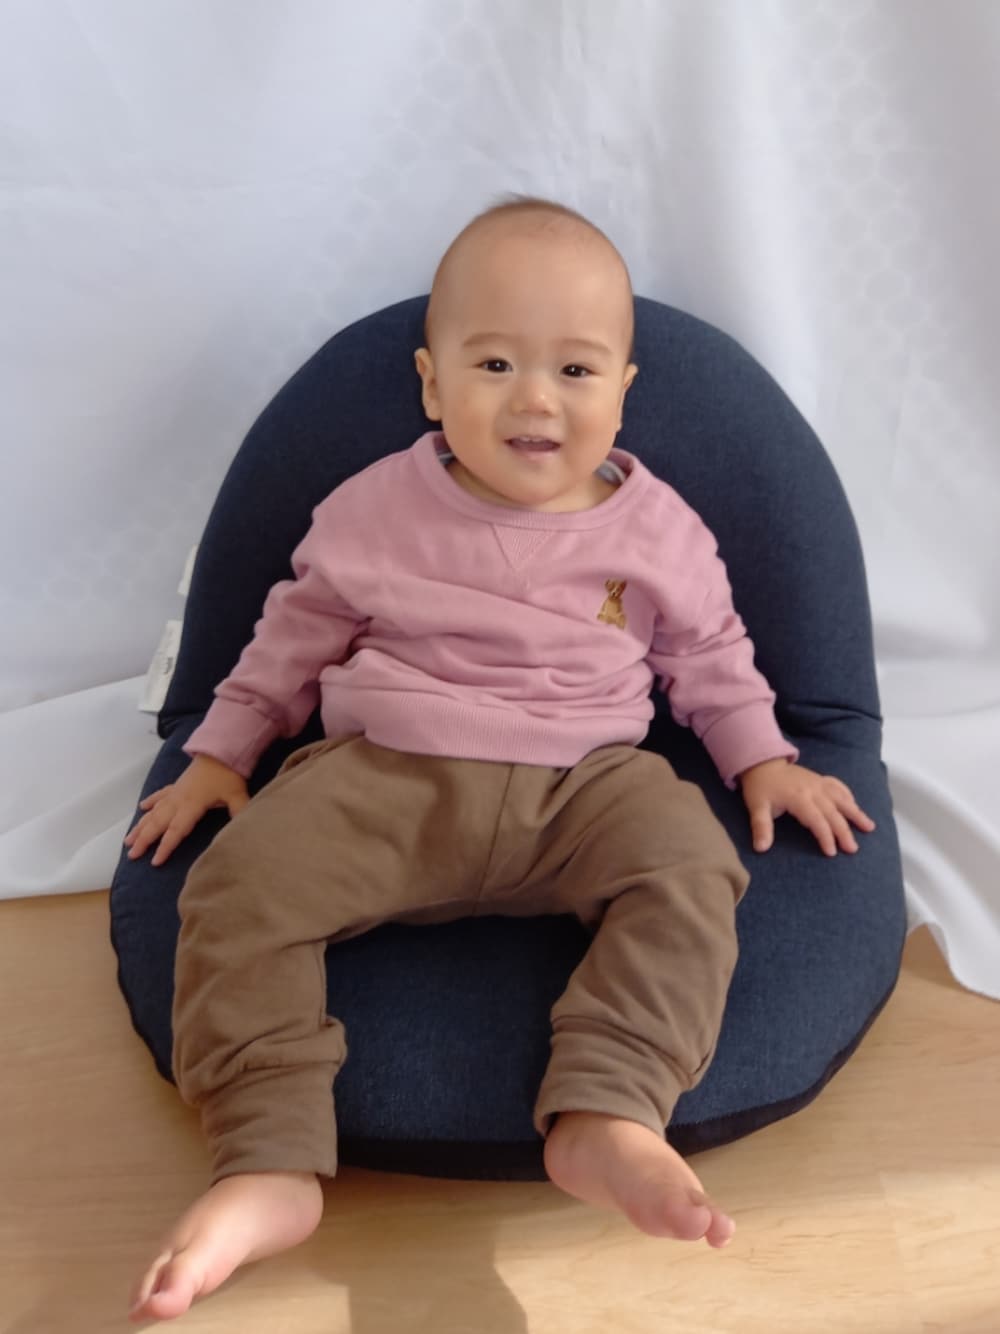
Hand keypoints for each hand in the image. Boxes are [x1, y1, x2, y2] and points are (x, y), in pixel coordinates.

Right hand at [123, 753, 249, 865]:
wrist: (220, 749)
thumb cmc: (228, 774)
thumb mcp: (237, 795)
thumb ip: (239, 812)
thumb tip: (245, 829)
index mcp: (191, 805)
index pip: (176, 831)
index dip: (165, 847)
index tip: (155, 862)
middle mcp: (178, 800)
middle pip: (158, 823)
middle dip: (144, 840)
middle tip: (132, 855)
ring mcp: (175, 792)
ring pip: (154, 812)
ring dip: (140, 826)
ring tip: (128, 840)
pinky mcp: (177, 785)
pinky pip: (159, 795)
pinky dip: (150, 802)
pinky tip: (142, 808)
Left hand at [739, 758, 875, 856]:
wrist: (763, 763)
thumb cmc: (760, 787)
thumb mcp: (756, 807)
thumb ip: (761, 827)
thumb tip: (760, 848)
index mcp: (798, 798)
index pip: (816, 820)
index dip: (825, 836)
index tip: (831, 852)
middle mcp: (813, 790)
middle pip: (833, 813)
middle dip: (844, 831)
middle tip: (853, 849)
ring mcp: (819, 783)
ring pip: (842, 798)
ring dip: (856, 813)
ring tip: (870, 827)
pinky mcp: (820, 779)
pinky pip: (839, 787)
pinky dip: (849, 796)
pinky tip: (856, 807)